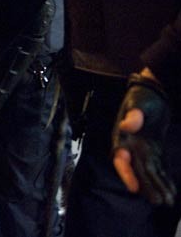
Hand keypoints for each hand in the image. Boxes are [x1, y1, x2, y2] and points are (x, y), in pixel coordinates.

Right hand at [112, 72, 176, 204]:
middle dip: (147, 186)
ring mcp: (142, 149)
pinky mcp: (154, 149)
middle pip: (137, 170)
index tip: (134, 188)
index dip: (127, 174)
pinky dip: (164, 178)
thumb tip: (126, 126)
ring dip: (157, 186)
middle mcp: (130, 147)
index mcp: (122, 138)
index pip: (121, 160)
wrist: (152, 92)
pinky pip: (159, 167)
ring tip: (168, 200)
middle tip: (158, 201)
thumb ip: (133, 115)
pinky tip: (171, 190)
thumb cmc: (142, 96)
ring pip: (149, 172)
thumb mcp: (138, 104)